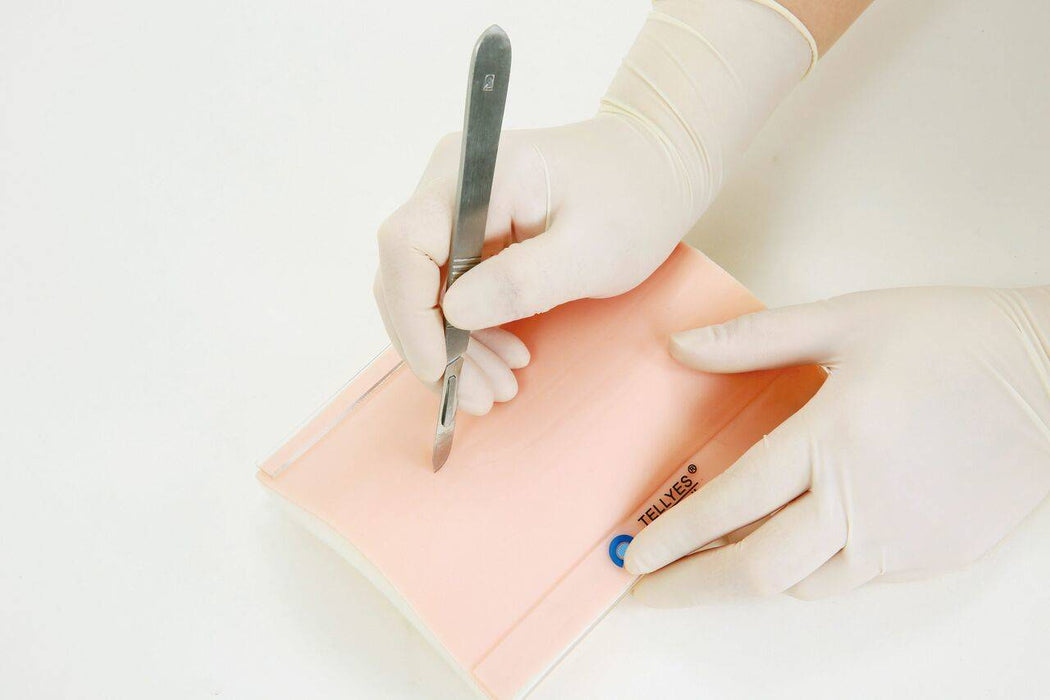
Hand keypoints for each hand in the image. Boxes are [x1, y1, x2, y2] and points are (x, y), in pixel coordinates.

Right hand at [373, 0, 813, 414]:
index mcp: (475, 173)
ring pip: (424, 291)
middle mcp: (450, 184)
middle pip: (406, 274)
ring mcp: (456, 209)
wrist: (654, 169)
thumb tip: (454, 313)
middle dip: (434, 344)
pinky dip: (470, 333)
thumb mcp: (591, 251)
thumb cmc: (634, 200)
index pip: (406, 244)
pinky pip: (450, 291)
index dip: (412, 314)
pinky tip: (504, 358)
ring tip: (496, 389)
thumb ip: (522, 280)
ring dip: (452, 348)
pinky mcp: (470, 233)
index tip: (441, 369)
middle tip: (479, 396)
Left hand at [626, 286, 1049, 603]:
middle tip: (647, 588)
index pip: (731, 502)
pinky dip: (806, 572)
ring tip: (707, 568)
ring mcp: (900, 539)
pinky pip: (850, 580)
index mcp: (832, 438)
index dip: (675, 534)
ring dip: (747, 581)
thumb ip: (754, 340)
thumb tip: (681, 348)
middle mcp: (861, 502)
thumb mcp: (848, 320)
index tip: (634, 552)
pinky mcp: (931, 557)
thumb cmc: (953, 340)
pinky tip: (788, 550)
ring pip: (802, 585)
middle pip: (757, 568)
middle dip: (691, 585)